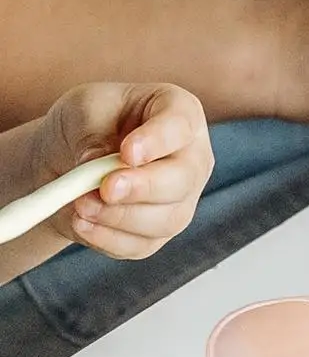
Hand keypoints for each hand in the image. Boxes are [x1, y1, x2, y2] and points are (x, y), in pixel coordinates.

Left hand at [29, 83, 212, 259]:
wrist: (69, 157)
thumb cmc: (87, 123)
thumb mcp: (84, 111)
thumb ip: (93, 135)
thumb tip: (97, 168)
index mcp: (181, 114)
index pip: (180, 126)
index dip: (158, 141)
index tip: (127, 152)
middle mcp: (192, 159)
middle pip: (182, 180)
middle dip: (143, 188)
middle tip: (106, 188)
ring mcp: (181, 199)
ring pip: (166, 219)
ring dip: (119, 216)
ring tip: (80, 204)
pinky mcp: (158, 232)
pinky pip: (141, 245)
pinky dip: (108, 238)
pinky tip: (82, 223)